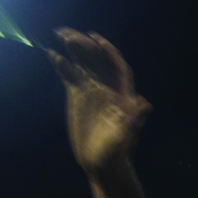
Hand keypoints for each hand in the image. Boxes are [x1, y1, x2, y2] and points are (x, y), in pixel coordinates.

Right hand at [48, 28, 151, 179]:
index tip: (96, 39)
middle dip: (86, 45)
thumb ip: (135, 119)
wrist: (102, 163)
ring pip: (83, 64)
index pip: (117, 66)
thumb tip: (145, 104)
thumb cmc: (117, 152)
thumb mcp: (126, 136)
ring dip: (74, 48)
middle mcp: (107, 88)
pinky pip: (70, 76)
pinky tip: (52, 54)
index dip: (108, 52)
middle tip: (69, 33)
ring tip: (60, 33)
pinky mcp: (78, 97)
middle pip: (97, 60)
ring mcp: (92, 91)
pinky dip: (62, 64)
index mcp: (121, 93)